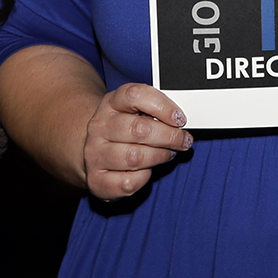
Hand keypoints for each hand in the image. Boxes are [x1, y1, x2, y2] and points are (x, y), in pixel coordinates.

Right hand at [81, 83, 191, 199]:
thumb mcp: (135, 111)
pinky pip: (128, 182)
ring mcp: (95, 154)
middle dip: (169, 137)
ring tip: (168, 154)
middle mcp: (99, 127)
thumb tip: (179, 120)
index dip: (163, 106)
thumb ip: (155, 111)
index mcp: (111, 103)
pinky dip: (144, 178)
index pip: (135, 95)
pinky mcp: (97, 180)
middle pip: (139, 129)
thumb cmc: (123, 132)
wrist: (94, 153)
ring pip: (135, 157)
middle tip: (183, 140)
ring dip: (159, 157)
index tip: (179, 119)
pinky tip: (146, 170)